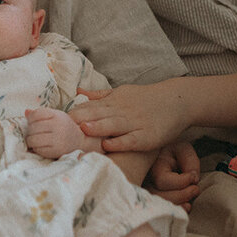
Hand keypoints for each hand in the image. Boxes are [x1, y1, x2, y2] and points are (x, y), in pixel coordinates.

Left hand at [25, 107, 94, 158]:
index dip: (30, 119)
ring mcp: (58, 139)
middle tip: (31, 133)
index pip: (36, 114)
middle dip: (29, 131)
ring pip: (33, 139)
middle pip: (33, 127)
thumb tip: (26, 112)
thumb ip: (41, 114)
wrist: (79, 140)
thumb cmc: (63, 127)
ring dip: (30, 141)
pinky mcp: (56, 151)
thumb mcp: (55, 116)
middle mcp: (58, 126)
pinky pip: (38, 150)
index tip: (32, 122)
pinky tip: (40, 146)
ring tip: (33, 140)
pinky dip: (36, 148)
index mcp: (57, 115)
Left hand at [70, 81, 191, 152]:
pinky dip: (120, 142)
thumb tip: (78, 92)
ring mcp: (136, 123)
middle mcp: (123, 111)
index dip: (75, 113)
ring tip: (83, 130)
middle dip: (81, 120)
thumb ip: (100, 95)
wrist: (178, 100)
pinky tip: (108, 144)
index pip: (91, 106)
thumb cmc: (147, 99)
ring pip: (113, 125)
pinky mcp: (148, 135)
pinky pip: (132, 139)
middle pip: (99, 115)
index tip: (58, 120)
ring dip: (98, 127)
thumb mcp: (122, 92)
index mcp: (115, 101)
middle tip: (63, 127)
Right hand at [147, 142, 200, 211]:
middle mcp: (145, 180)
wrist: (163, 153)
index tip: (193, 177)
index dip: (181, 182)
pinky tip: (186, 207)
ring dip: (178, 205)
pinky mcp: (151, 199)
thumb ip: (189, 161)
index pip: (162, 180)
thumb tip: (194, 179)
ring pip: (159, 206)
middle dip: (182, 195)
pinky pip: (160, 210)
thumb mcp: (183, 149)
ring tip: (191, 201)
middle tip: (196, 189)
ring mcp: (145, 191)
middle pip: (159, 196)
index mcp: (152, 165)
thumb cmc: (174, 151)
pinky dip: (175, 211)